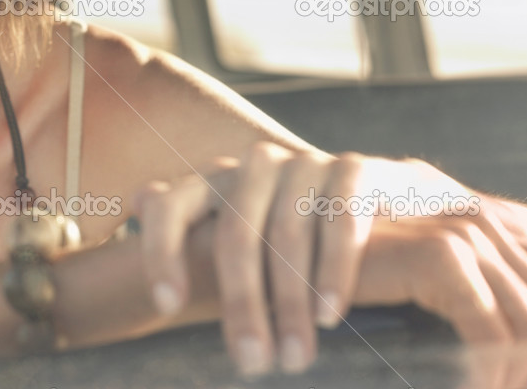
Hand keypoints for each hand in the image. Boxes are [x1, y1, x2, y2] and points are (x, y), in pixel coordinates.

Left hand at [132, 142, 526, 380]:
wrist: (390, 206)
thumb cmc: (300, 234)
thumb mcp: (248, 237)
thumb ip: (198, 236)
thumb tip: (137, 210)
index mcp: (214, 181)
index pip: (169, 205)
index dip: (162, 252)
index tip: (167, 307)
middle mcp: (252, 165)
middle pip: (233, 232)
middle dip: (241, 303)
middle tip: (251, 364)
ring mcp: (302, 162)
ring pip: (285, 232)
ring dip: (290, 302)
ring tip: (294, 357)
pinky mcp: (352, 168)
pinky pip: (338, 219)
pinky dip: (332, 270)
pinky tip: (330, 314)